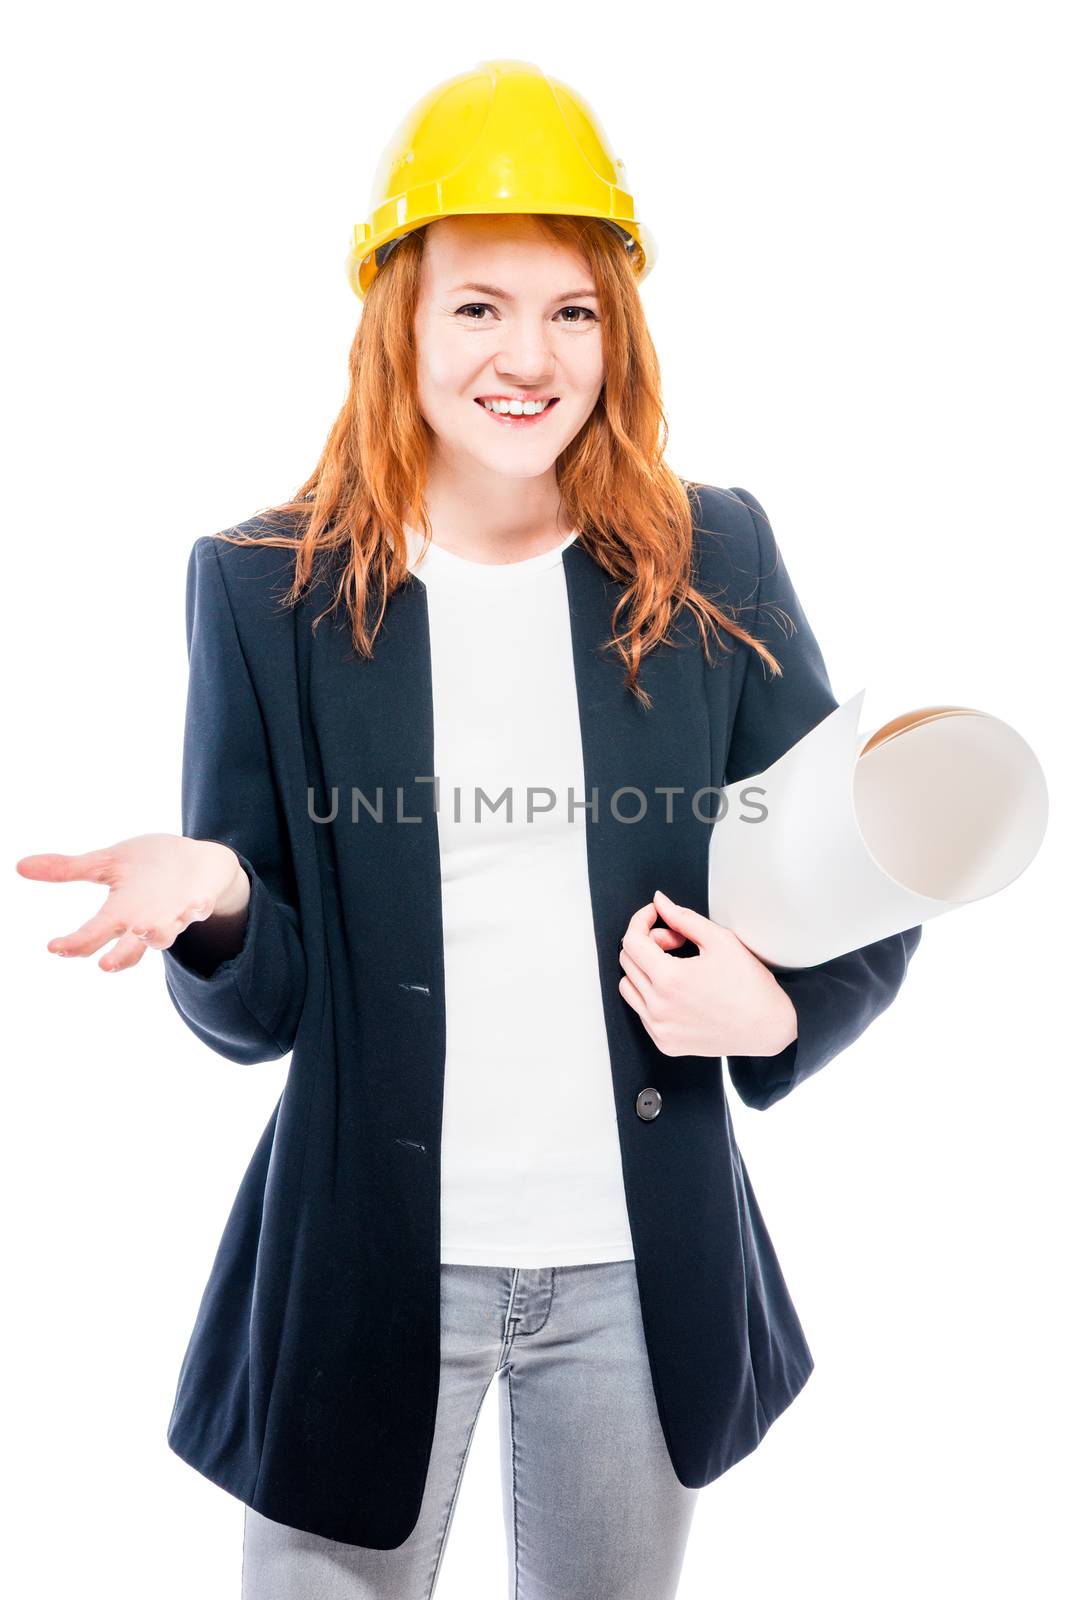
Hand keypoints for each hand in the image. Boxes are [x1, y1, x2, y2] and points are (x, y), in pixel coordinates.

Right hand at [15, 833, 249, 973]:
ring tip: (143, 930)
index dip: (75, 943)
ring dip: (156, 935)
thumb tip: (19, 866)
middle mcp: (145, 921)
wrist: (197, 861)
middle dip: (118, 957)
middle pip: (128, 948)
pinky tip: (196, 905)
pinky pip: (199, 909)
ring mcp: (174, 914)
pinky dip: (197, 909)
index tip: (54, 947)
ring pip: (165, 935)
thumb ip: (68, 870)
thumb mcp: (106, 863)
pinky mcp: (199, 902)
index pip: (93, 934)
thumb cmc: (149, 866)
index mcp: (120, 913)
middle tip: (104, 965)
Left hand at [618, 888, 797, 1057]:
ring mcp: (659, 1028)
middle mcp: (659, 1007)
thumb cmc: (751, 986)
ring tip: (676, 966)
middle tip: (677, 940)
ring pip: (628, 986)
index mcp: (671, 979)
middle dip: (648, 942)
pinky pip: (641, 1011)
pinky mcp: (664, 1042)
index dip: (641, 920)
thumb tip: (660, 902)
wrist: (768, 1027)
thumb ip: (683, 917)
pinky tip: (678, 989)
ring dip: (644, 969)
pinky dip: (651, 994)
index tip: (655, 915)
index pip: (632, 941)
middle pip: (627, 961)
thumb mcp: (720, 940)